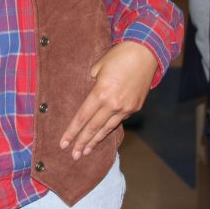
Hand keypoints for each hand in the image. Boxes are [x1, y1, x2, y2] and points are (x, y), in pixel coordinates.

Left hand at [59, 41, 157, 160]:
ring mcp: (126, 108)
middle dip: (82, 143)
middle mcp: (114, 105)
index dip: (72, 132)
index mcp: (101, 93)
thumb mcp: (97, 67)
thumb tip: (87, 96)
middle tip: (73, 156)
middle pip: (93, 128)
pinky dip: (108, 128)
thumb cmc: (118, 56)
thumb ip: (90, 84)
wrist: (145, 53)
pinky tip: (101, 134)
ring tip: (86, 151)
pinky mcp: (135, 107)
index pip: (82, 118)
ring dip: (95, 140)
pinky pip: (118, 121)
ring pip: (107, 128)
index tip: (63, 143)